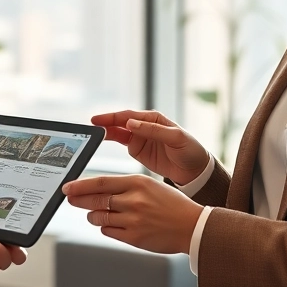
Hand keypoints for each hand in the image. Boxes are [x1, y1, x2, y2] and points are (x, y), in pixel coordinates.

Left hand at [63, 174, 203, 254]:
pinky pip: (108, 231)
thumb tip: (98, 190)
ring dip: (92, 215)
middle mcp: (134, 200)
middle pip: (96, 200)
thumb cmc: (172, 205)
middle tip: (70, 199)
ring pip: (99, 217)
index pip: (100, 183)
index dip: (80, 186)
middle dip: (79, 200)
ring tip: (93, 214)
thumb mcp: (150, 186)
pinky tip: (109, 224)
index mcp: (138, 183)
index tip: (67, 188)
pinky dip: (105, 227)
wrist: (193, 226)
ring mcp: (133, 220)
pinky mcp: (134, 238)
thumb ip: (126, 187)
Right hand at [91, 110, 211, 185]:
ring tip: (93, 133)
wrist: (194, 171)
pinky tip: (100, 140)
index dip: (114, 117)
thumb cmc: (190, 150)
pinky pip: (121, 142)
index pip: (130, 116)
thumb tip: (131, 123)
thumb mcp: (176, 138)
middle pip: (121, 122)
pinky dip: (110, 140)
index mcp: (154, 119)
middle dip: (106, 122)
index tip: (100, 120)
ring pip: (118, 131)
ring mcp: (140, 138)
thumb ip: (154, 130)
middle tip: (91, 124)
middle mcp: (145, 126)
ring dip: (106, 131)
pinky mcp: (138, 150)